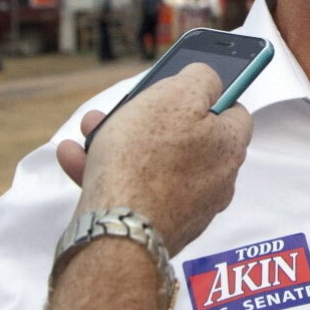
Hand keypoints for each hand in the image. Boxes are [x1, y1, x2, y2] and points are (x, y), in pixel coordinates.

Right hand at [56, 63, 253, 255]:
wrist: (116, 232)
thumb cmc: (147, 159)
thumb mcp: (178, 94)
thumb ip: (201, 78)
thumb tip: (210, 78)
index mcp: (230, 147)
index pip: (235, 112)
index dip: (210, 94)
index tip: (185, 86)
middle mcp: (217, 180)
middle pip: (187, 136)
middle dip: (150, 117)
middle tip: (125, 106)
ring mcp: (188, 207)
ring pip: (153, 163)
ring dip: (120, 142)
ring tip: (90, 129)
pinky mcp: (157, 226)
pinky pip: (134, 190)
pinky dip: (106, 172)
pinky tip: (75, 156)